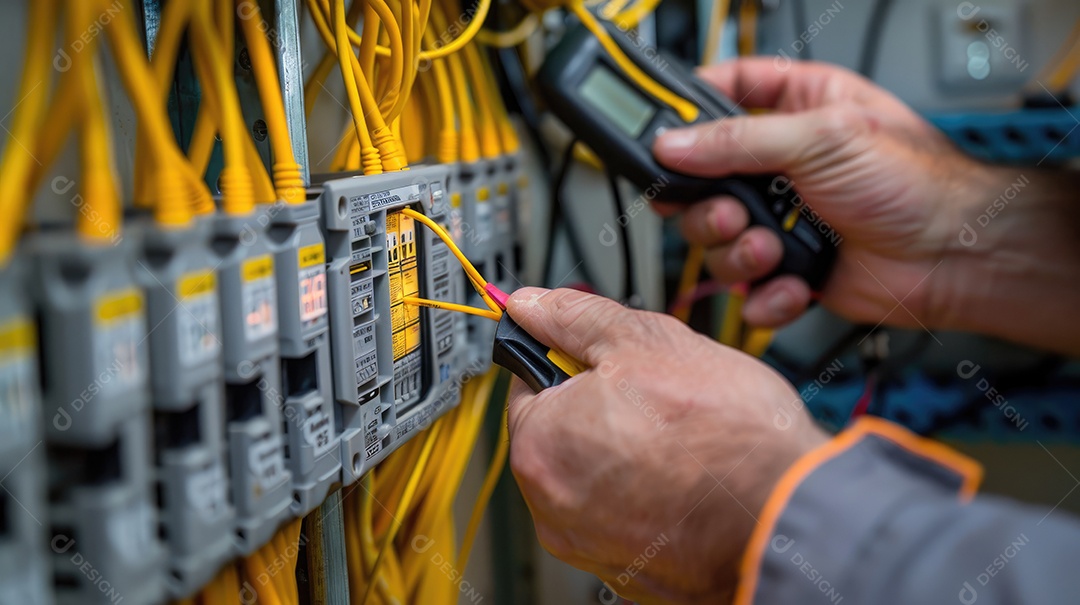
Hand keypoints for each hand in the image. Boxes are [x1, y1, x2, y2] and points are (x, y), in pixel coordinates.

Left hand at [505, 287, 828, 603]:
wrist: (787, 515)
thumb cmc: (726, 436)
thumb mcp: (645, 341)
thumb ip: (575, 317)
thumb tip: (531, 304)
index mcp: (540, 445)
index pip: (529, 381)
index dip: (573, 358)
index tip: (609, 358)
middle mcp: (551, 507)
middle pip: (563, 433)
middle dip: (603, 407)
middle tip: (658, 395)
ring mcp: (590, 547)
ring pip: (596, 477)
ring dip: (628, 453)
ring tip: (682, 439)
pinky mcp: (629, 573)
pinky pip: (626, 518)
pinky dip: (649, 498)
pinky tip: (688, 478)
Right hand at [652, 58, 1079, 355]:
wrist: (955, 257)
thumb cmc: (919, 183)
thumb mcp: (823, 138)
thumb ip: (739, 140)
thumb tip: (674, 144)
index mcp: (794, 110)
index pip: (722, 93)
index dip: (688, 111)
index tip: (663, 134)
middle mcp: (780, 166)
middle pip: (700, 181)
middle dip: (708, 208)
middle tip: (731, 212)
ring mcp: (780, 220)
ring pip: (715, 241)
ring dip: (739, 253)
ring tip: (772, 250)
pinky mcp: (787, 270)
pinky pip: (747, 289)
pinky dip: (765, 294)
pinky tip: (794, 280)